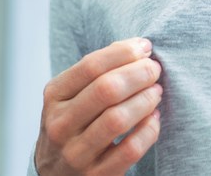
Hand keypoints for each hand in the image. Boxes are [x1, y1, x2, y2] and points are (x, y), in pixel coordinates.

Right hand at [35, 37, 163, 175]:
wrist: (56, 173)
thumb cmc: (73, 123)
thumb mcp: (71, 95)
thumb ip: (96, 71)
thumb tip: (137, 47)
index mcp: (54, 97)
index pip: (91, 65)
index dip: (124, 52)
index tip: (145, 47)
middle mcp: (60, 125)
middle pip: (106, 90)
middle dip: (139, 74)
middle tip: (155, 69)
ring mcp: (76, 153)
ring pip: (118, 119)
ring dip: (146, 100)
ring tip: (156, 91)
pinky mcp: (96, 175)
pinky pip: (130, 149)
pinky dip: (149, 130)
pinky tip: (154, 118)